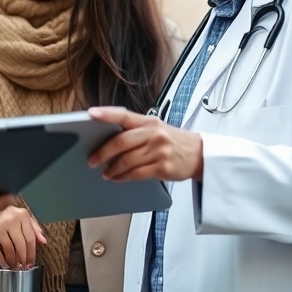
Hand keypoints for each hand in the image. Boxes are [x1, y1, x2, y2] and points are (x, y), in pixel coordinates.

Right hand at [0, 206, 45, 267]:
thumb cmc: (7, 213)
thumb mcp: (22, 216)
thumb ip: (34, 228)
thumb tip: (43, 241)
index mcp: (22, 216)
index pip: (30, 238)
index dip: (31, 253)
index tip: (31, 262)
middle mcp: (11, 220)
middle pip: (20, 245)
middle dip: (23, 259)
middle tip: (23, 267)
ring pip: (8, 249)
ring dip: (12, 260)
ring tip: (14, 265)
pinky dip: (0, 259)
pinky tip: (4, 263)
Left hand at [87, 106, 203, 182]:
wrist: (200, 154)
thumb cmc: (172, 141)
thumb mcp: (156, 129)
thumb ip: (135, 131)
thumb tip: (106, 139)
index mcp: (149, 121)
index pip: (124, 115)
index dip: (106, 114)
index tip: (91, 114)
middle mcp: (154, 134)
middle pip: (122, 142)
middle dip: (103, 152)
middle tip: (92, 159)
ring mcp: (159, 151)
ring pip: (127, 160)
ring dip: (112, 168)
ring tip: (105, 172)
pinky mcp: (163, 168)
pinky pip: (137, 174)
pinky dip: (123, 177)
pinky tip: (118, 178)